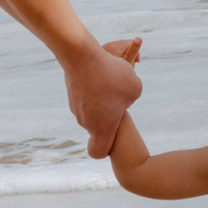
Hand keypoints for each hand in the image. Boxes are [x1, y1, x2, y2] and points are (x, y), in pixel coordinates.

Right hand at [68, 35, 142, 156]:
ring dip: (104, 98)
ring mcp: (76, 108)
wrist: (81, 56)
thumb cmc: (112, 74)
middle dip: (112, 114)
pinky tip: (101, 73)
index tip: (114, 139)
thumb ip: (132, 99)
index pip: (97, 152)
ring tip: (111, 80)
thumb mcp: (135, 87)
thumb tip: (122, 99)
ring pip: (94, 108)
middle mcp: (86, 122)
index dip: (106, 150)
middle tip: (121, 96)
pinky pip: (88, 95)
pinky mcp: (72, 93)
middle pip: (99, 126)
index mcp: (102, 128)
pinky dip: (95, 87)